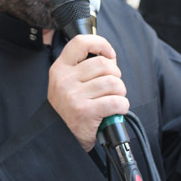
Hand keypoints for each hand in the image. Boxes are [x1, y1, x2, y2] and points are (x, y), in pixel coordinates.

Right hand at [48, 35, 129, 150]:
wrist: (57, 137)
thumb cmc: (67, 110)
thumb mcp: (67, 84)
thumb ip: (84, 68)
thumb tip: (110, 57)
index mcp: (60, 69)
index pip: (80, 43)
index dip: (100, 43)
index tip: (109, 53)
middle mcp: (65, 81)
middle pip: (104, 64)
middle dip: (116, 75)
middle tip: (112, 87)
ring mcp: (74, 96)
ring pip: (113, 83)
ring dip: (120, 92)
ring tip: (114, 99)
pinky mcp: (86, 112)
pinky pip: (116, 102)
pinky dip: (122, 106)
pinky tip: (116, 110)